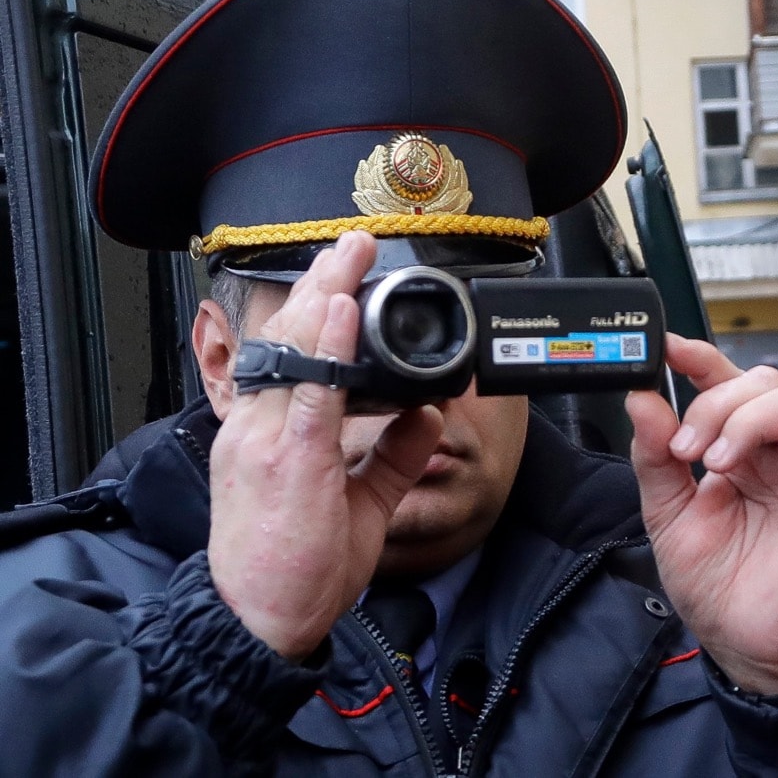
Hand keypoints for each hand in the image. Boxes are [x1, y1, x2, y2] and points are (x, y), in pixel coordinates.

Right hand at [207, 232, 441, 660]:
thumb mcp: (358, 503)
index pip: (286, 356)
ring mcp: (268, 440)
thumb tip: (428, 414)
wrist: (257, 624)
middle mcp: (257, 427)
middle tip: (354, 245)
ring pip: (295, 351)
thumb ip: (394, 455)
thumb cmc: (292, 568)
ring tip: (353, 255)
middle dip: (322, 285)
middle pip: (287, 338)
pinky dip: (329, 347)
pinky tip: (344, 312)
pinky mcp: (291, 461)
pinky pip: (312, 392)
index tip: (343, 279)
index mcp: (263, 434)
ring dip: (328, 296)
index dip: (314, 311)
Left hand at [625, 334, 777, 695]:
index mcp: (732, 445)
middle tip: (689, 451)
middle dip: (717, 402)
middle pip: (762, 380)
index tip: (666, 346)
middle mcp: (773, 447)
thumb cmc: (713, 582)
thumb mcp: (668, 514)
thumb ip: (655, 456)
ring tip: (724, 464)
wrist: (741, 641)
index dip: (699, 356)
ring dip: (755, 417)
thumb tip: (642, 397)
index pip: (722, 381)